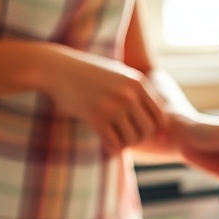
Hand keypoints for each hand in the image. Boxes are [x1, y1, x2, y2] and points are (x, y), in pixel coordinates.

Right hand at [39, 45, 165, 153]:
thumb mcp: (119, 74)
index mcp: (138, 82)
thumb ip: (139, 93)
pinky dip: (114, 150)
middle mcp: (128, 94)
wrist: (56, 69)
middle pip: (148, 129)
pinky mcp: (96, 118)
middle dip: (141, 138)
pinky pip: (115, 144)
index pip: (160, 115)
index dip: (158, 130)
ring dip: (126, 144)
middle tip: (130, 139)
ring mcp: (112, 106)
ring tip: (118, 140)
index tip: (153, 138)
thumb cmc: (90, 73)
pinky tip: (109, 148)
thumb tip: (161, 123)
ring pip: (132, 139)